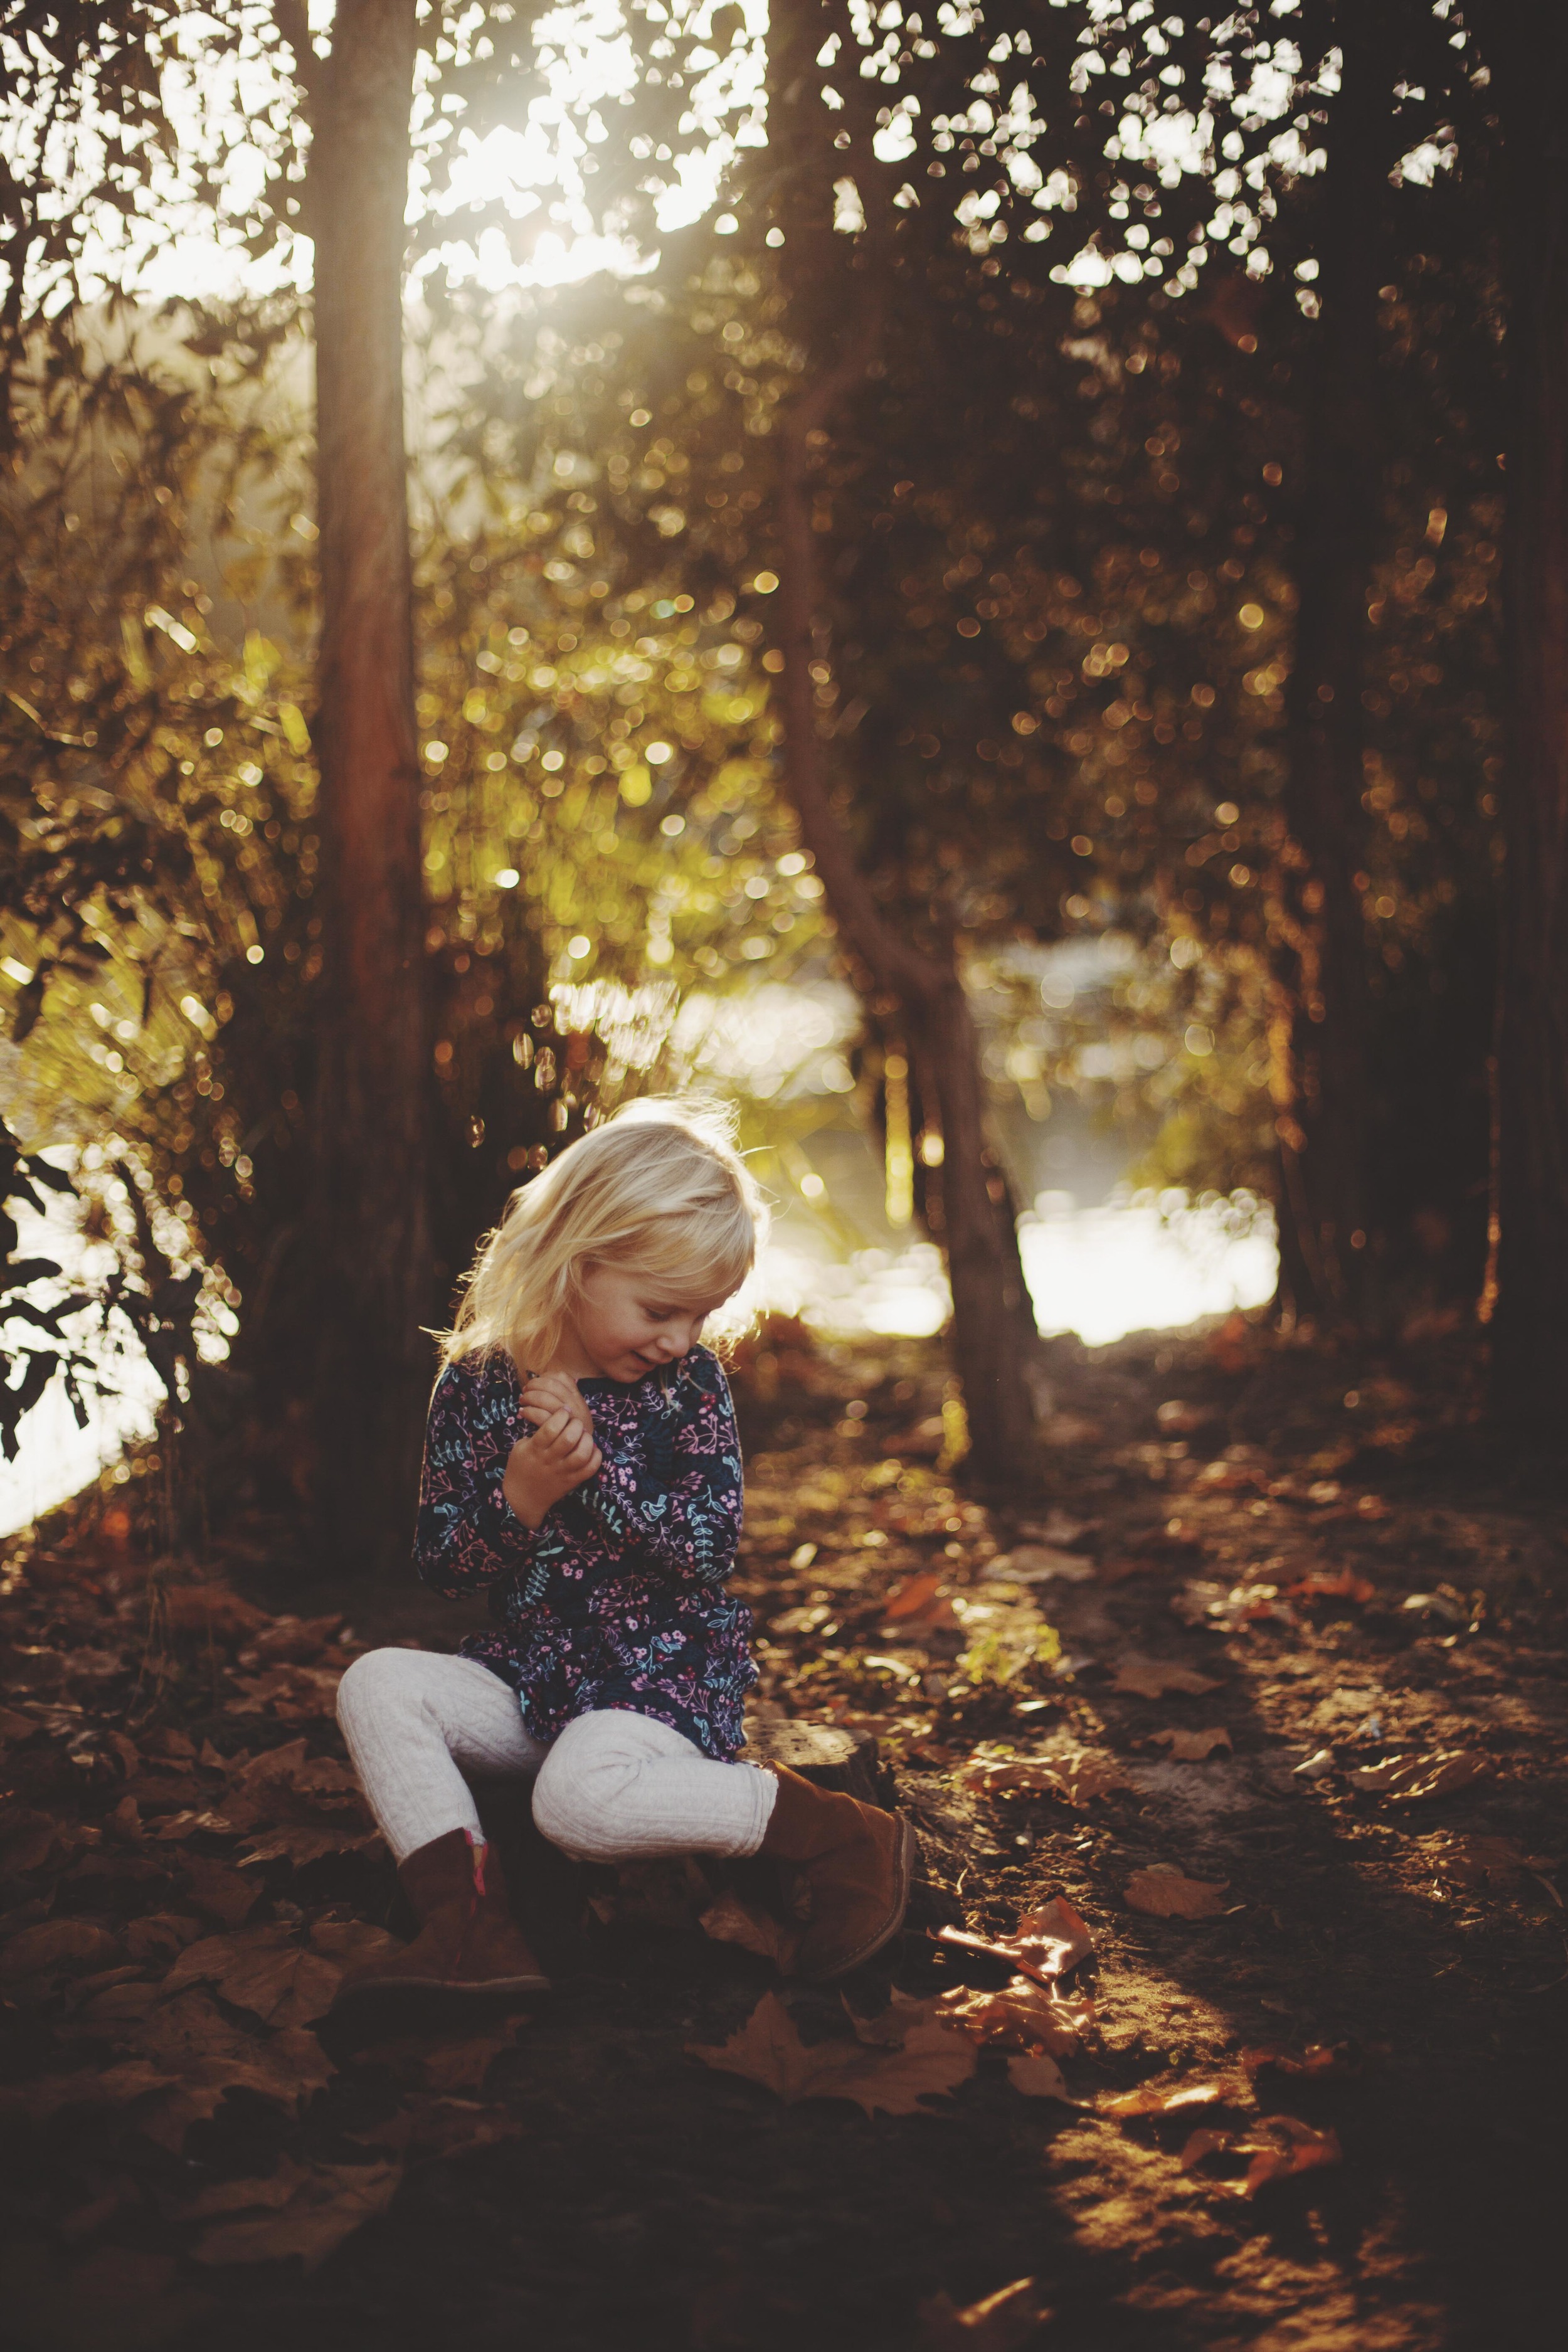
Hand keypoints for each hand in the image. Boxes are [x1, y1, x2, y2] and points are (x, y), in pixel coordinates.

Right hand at [503, 1378, 600, 1527]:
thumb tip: (552, 1412)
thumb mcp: (521, 1446)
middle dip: (575, 1424)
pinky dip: (595, 1456)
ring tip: (583, 1435)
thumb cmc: (521, 1466)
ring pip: (582, 1454)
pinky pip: (590, 1469)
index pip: (551, 1428)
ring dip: (586, 1440)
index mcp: (535, 1449)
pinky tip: (590, 1449)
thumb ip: (536, 1431)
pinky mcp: (573, 1481)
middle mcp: (550, 1460)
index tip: (563, 1410)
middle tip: (574, 1421)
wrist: (522, 1498)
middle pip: (569, 1439)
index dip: (561, 1414)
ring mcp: (563, 1472)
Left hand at [519, 1370, 586, 1428]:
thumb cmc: (572, 1426)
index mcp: (577, 1396)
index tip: (535, 1383)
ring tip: (522, 1401)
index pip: (561, 1377)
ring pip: (544, 1398)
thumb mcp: (575, 1408)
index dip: (544, 1377)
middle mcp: (574, 1404)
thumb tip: (540, 1381)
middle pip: (550, 1385)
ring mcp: (567, 1417)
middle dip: (533, 1385)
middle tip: (525, 1391)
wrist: (581, 1449)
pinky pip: (540, 1415)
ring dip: (528, 1397)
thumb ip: (563, 1395)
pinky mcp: (558, 1430)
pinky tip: (523, 1413)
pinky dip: (528, 1411)